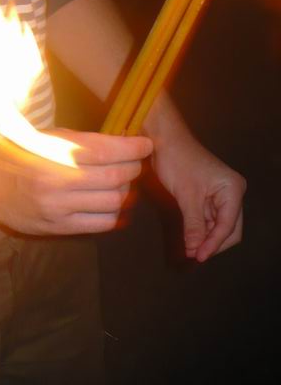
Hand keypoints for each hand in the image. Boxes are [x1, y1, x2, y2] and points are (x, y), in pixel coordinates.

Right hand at [0, 129, 152, 234]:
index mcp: (54, 152)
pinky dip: (116, 215)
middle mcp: (58, 179)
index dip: (132, 147)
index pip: (106, 150)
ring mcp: (59, 207)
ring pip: (112, 202)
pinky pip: (100, 224)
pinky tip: (117, 206)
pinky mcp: (58, 227)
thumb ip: (78, 142)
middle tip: (137, 163)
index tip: (146, 144)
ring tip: (126, 184)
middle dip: (133, 168)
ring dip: (126, 192)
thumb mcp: (44, 138)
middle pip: (115, 177)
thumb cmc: (16, 154)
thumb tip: (118, 142)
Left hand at [151, 130, 245, 261]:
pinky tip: (190, 240)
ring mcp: (220, 195)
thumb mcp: (186, 195)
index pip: (228, 225)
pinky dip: (199, 230)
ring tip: (190, 251)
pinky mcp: (207, 197)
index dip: (214, 243)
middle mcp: (231, 193)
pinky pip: (208, 219)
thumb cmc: (177, 161)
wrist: (163, 140)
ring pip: (217, 226)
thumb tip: (195, 252)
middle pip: (228, 229)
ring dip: (205, 238)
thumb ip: (194, 225)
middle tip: (194, 255)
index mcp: (233, 190)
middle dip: (212, 243)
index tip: (198, 257)